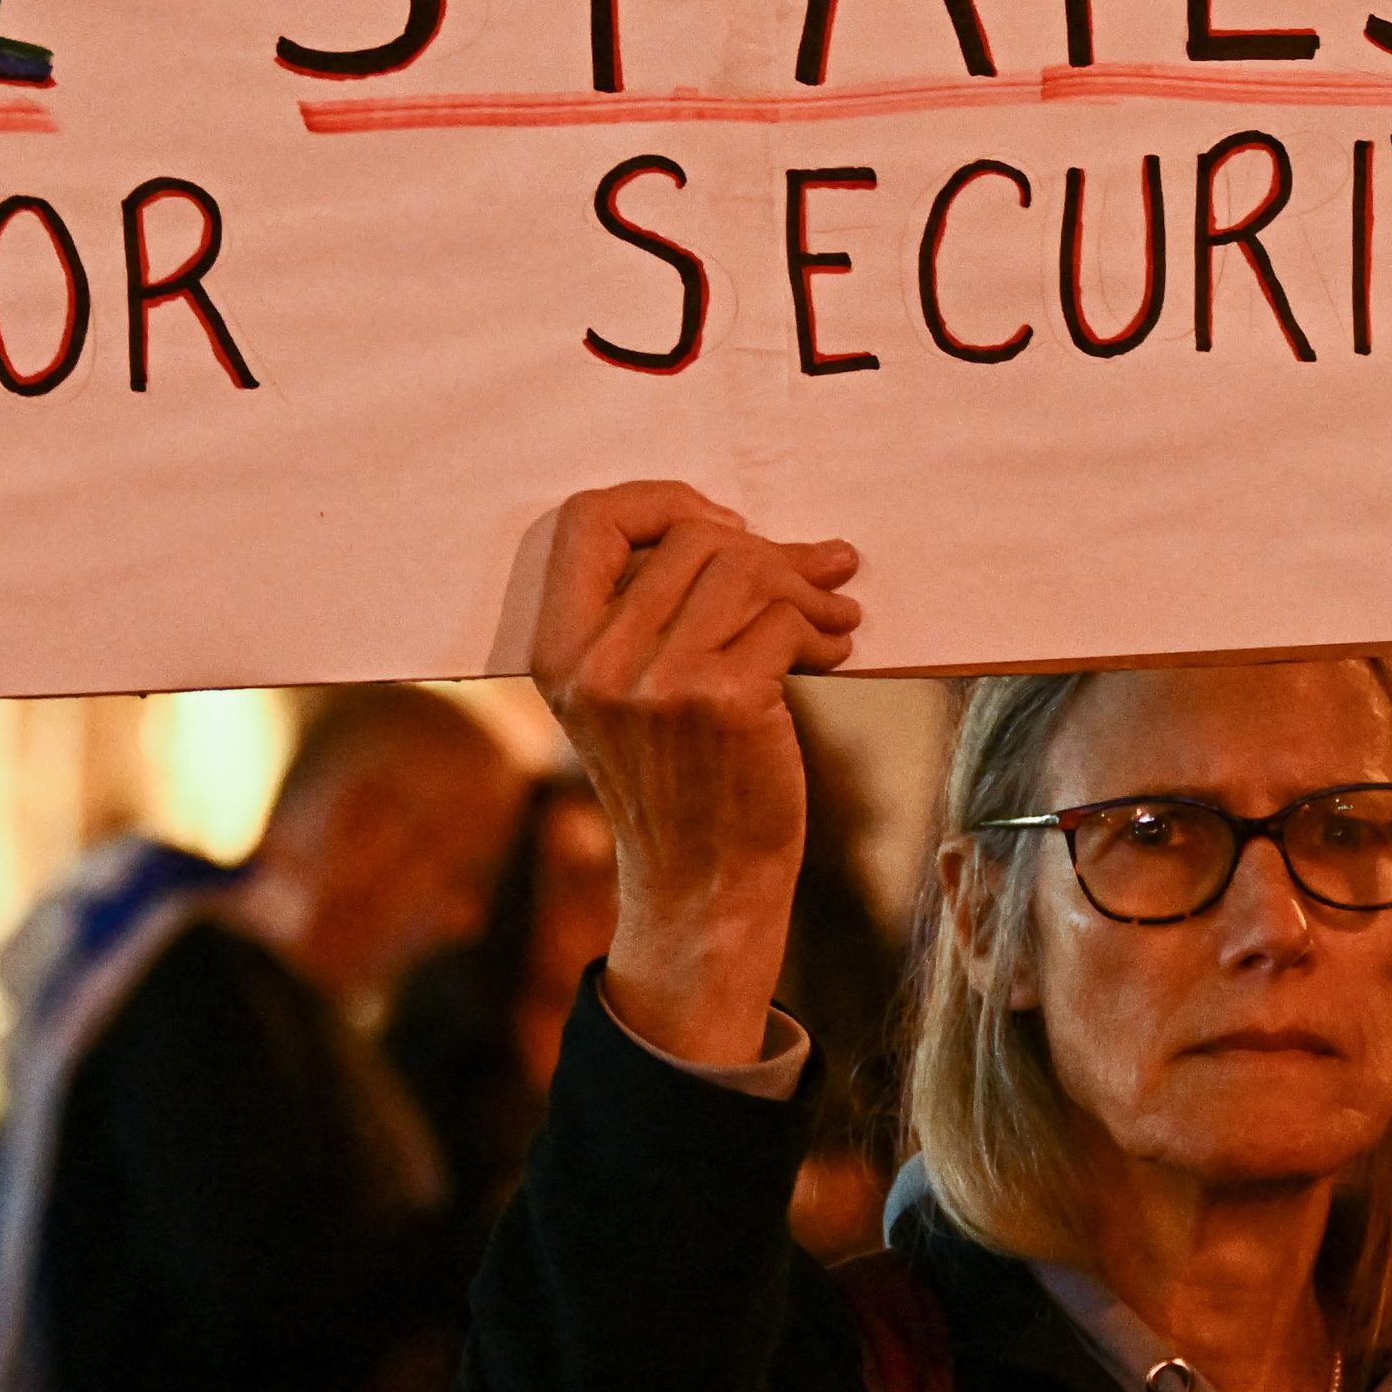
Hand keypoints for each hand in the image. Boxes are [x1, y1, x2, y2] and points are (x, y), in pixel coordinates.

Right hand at [530, 483, 861, 1070]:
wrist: (701, 890)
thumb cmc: (679, 784)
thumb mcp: (631, 696)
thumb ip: (663, 612)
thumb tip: (758, 530)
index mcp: (557, 650)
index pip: (588, 519)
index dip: (660, 501)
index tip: (720, 526)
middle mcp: (596, 662)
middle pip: (691, 536)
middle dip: (764, 550)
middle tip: (810, 576)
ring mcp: (657, 682)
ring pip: (744, 568)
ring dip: (804, 586)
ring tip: (833, 615)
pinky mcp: (722, 701)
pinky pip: (784, 618)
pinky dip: (822, 628)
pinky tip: (833, 651)